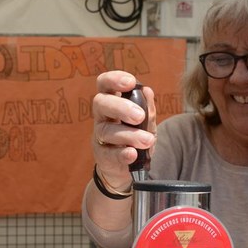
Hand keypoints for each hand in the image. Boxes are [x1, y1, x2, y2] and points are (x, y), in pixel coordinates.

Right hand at [93, 71, 156, 188]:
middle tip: (140, 116)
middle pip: (101, 103)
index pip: (104, 83)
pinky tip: (132, 154)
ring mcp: (100, 136)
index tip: (130, 82)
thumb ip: (148, 108)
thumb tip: (148, 91)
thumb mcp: (146, 122)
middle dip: (121, 107)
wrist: (127, 167)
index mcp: (111, 101)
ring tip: (147, 140)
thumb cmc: (135, 137)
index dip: (114, 79)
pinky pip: (109, 153)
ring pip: (107, 130)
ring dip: (129, 135)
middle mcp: (102, 116)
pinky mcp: (102, 155)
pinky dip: (122, 154)